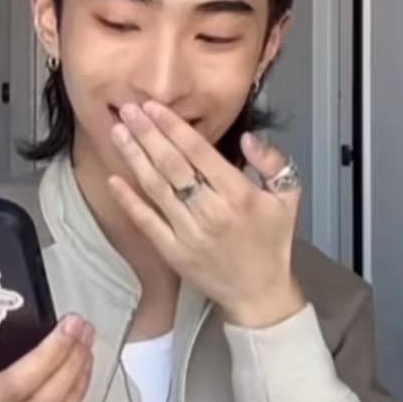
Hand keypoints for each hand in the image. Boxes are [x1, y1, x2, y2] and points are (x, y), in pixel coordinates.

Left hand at [107, 99, 305, 327]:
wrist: (259, 294)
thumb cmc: (273, 243)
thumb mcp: (288, 197)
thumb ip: (272, 162)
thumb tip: (246, 138)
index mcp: (238, 194)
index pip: (199, 152)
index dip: (173, 127)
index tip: (153, 107)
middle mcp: (211, 211)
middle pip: (172, 165)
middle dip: (148, 134)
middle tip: (129, 110)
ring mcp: (189, 234)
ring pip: (156, 188)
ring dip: (135, 158)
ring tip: (118, 133)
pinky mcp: (174, 253)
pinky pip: (147, 222)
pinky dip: (129, 200)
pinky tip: (113, 179)